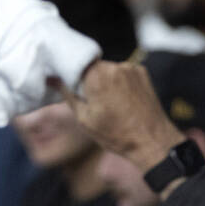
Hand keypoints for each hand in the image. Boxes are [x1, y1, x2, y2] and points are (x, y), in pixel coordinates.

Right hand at [59, 61, 184, 170]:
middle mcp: (114, 66)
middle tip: (90, 100)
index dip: (69, 74)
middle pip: (92, 66)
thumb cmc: (115, 134)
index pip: (74, 63)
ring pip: (108, 70)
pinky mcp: (143, 73)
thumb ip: (67, 94)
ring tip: (110, 104)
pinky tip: (122, 101)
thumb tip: (52, 78)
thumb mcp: (84, 118)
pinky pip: (122, 73)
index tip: (67, 85)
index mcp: (97, 75)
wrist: (153, 142)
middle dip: (88, 80)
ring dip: (104, 81)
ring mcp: (131, 68)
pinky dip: (119, 83)